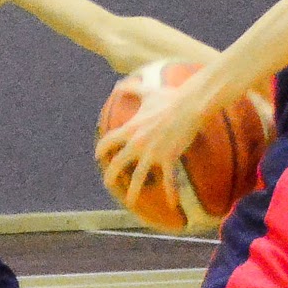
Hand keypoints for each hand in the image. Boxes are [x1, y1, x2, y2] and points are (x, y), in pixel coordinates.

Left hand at [95, 82, 207, 209]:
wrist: (189, 106)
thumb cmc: (170, 97)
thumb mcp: (148, 92)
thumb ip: (132, 89)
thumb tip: (119, 83)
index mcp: (130, 129)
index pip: (108, 141)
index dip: (101, 149)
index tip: (98, 155)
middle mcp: (137, 143)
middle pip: (117, 164)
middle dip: (111, 175)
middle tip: (109, 183)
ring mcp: (152, 153)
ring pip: (138, 177)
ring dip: (134, 192)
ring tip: (130, 201)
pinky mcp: (169, 158)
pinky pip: (169, 180)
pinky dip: (171, 193)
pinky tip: (172, 204)